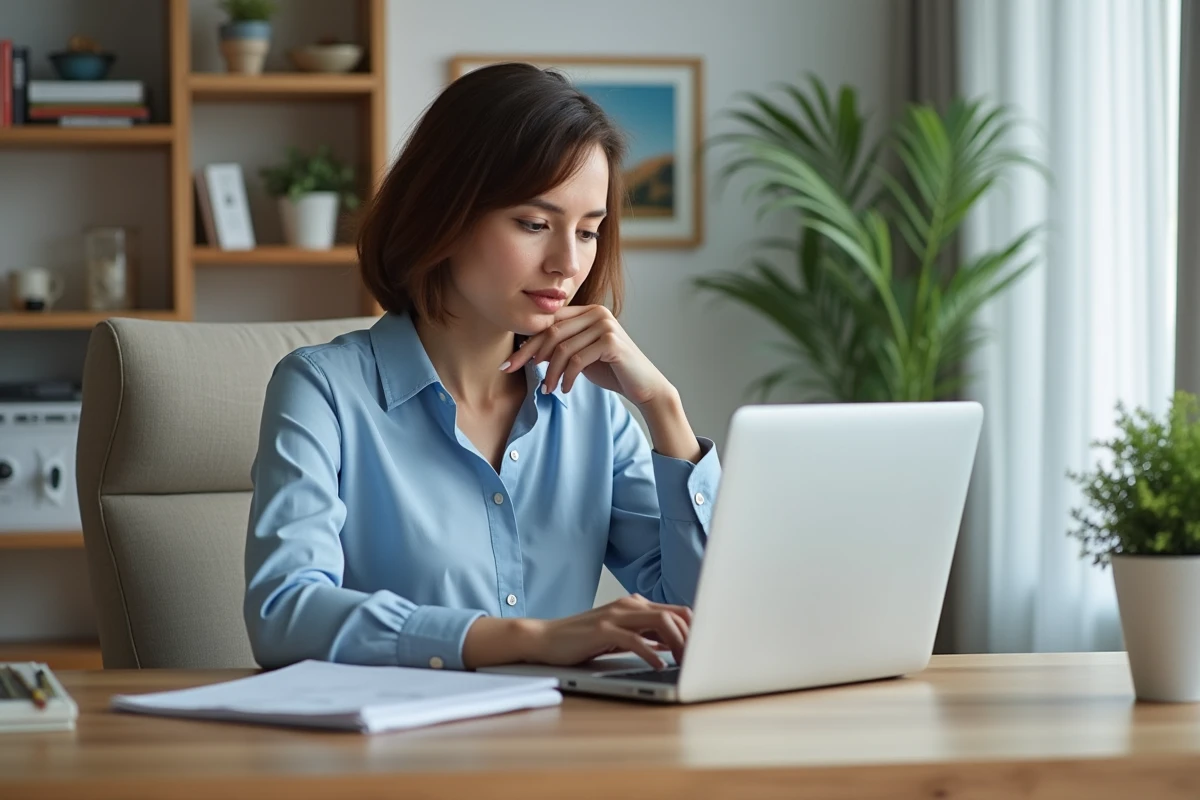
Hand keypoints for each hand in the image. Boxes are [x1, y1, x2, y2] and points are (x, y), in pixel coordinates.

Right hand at [462, 594, 691, 670]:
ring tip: (684, 663)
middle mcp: (628, 605)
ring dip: (678, 643)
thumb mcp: (619, 636)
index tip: (705, 648)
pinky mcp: (602, 630)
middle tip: (700, 659)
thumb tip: (674, 644)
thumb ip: (645, 635)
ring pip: (660, 622)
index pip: (677, 610)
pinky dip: (651, 652)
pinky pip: (635, 639)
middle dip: (693, 637)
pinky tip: (658, 665)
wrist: (546, 638)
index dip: (695, 628)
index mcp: (634, 605)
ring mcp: (615, 615)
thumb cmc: (582, 639)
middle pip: (675, 614)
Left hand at [501, 305, 671, 406]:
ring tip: (547, 389)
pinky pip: (578, 359)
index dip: (527, 342)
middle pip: (552, 332)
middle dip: (529, 354)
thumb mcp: (581, 357)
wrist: (644, 386)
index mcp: (588, 311)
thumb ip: (560, 349)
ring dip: (550, 372)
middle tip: (514, 372)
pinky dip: (567, 377)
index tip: (510, 362)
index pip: (550, 322)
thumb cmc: (612, 370)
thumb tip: (528, 350)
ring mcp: (606, 325)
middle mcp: (597, 312)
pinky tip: (565, 389)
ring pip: (563, 348)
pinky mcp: (612, 341)